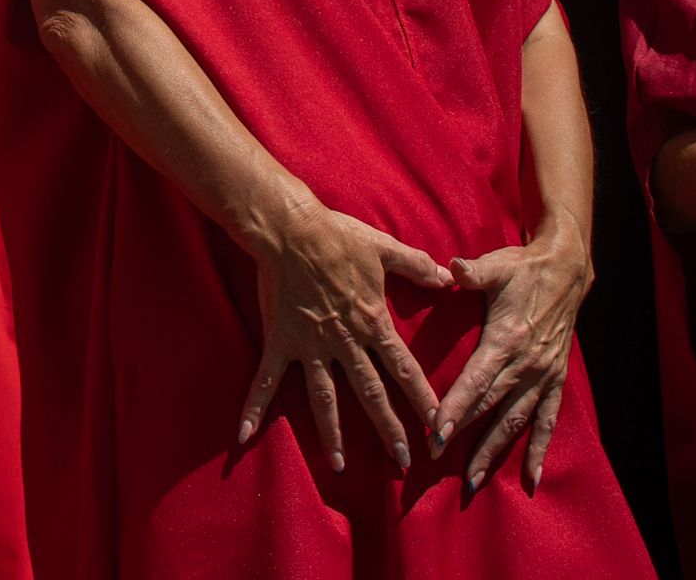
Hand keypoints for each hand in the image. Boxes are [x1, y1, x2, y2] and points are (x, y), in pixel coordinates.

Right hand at [233, 188, 454, 472]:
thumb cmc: (337, 236)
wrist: (289, 229)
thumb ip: (417, 265)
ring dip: (333, 434)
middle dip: (388, 428)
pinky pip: (266, 380)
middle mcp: (344, 341)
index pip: (403, 367)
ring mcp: (310, 345)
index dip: (422, 397)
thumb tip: (449, 278)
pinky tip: (245, 435)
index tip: (439, 424)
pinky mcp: (281, 340)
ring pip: (325, 398)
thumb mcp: (383, 248)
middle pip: (370, 392)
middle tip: (402, 460)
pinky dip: (255, 407)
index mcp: (372, 322)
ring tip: (339, 467)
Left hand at [429, 234, 586, 493]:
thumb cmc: (522, 269)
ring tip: (474, 481)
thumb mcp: (496, 266)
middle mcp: (526, 365)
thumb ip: (472, 272)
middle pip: (491, 408)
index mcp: (507, 340)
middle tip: (438, 459)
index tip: (436, 432)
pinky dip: (538, 451)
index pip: (477, 381)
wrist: (566, 272)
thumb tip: (451, 267)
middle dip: (465, 436)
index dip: (456, 406)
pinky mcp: (554, 381)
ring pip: (516, 423)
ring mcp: (542, 377)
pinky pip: (546, 422)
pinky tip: (531, 478)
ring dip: (495, 452)